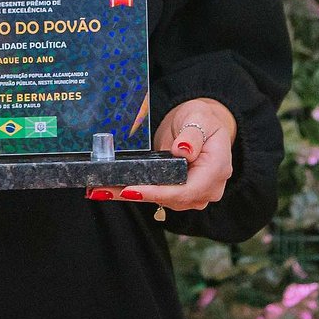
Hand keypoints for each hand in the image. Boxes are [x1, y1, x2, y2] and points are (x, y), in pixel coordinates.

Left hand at [84, 97, 236, 211]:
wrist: (202, 124)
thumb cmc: (202, 119)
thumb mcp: (198, 117)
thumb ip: (192, 135)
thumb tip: (183, 151)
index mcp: (217, 169)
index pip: (187, 189)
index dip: (158, 192)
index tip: (132, 189)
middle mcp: (209, 188)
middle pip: (171, 199)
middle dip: (138, 195)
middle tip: (103, 191)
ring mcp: (195, 194)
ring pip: (162, 201)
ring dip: (131, 195)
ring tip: (101, 190)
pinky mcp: (181, 194)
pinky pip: (158, 195)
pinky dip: (137, 192)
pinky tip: (113, 190)